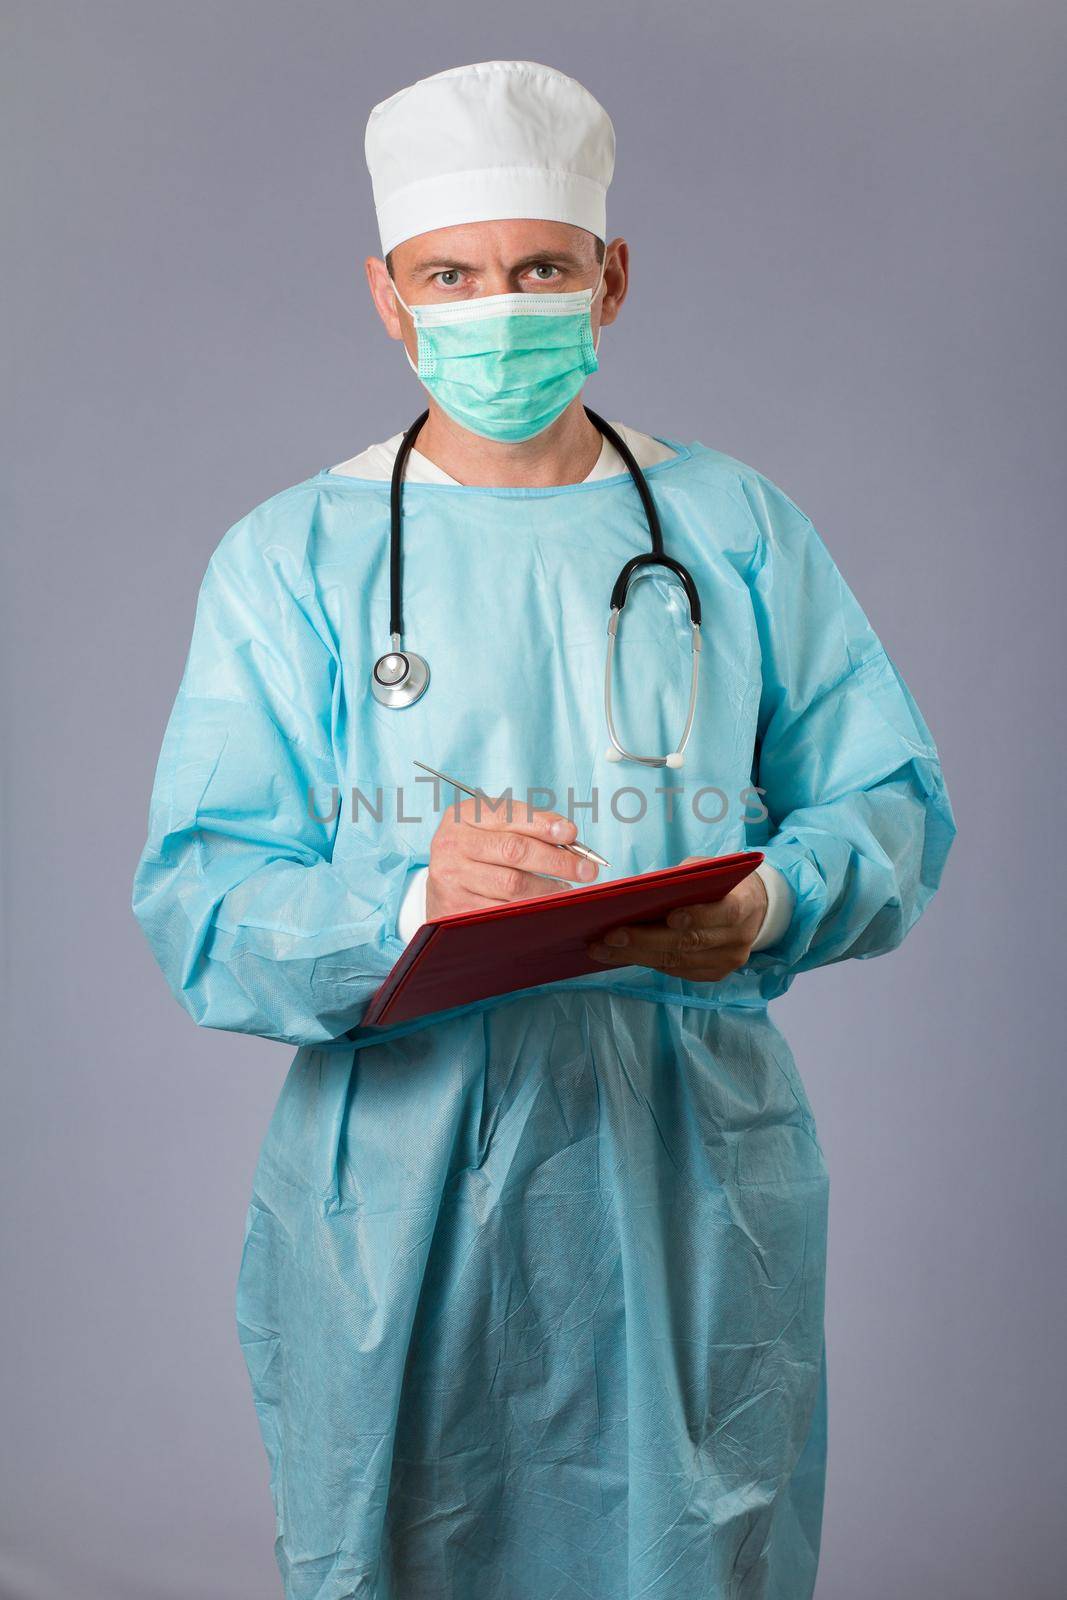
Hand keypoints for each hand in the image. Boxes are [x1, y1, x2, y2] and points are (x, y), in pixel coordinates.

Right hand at [426, 797, 598, 918]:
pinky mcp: (455, 908)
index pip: (509, 816)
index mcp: (464, 816)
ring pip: (512, 885)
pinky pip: (502, 911)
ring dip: (548, 889)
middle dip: (556, 860)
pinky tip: (543, 906)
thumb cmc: (479, 850)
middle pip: (514, 851)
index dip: (543, 824)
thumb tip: (570, 837)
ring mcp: (451, 878)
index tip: (572, 833)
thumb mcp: (494, 827)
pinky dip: (529, 909)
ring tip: (566, 889)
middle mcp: (452, 844)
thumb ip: (529, 825)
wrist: (443, 884)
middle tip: (586, 869)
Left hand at [586, 859, 767, 981]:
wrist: (753, 909)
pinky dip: (648, 961)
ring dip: (636, 956)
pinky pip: (678, 971)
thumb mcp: (710, 869)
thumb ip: (685, 879)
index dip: (697, 916)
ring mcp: (727, 961)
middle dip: (645, 940)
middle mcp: (738, 938)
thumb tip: (642, 892)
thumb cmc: (721, 883)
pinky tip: (622, 955)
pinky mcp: (714, 974)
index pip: (724, 913)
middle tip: (609, 936)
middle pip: (690, 943)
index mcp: (744, 905)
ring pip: (678, 962)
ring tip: (602, 949)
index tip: (668, 917)